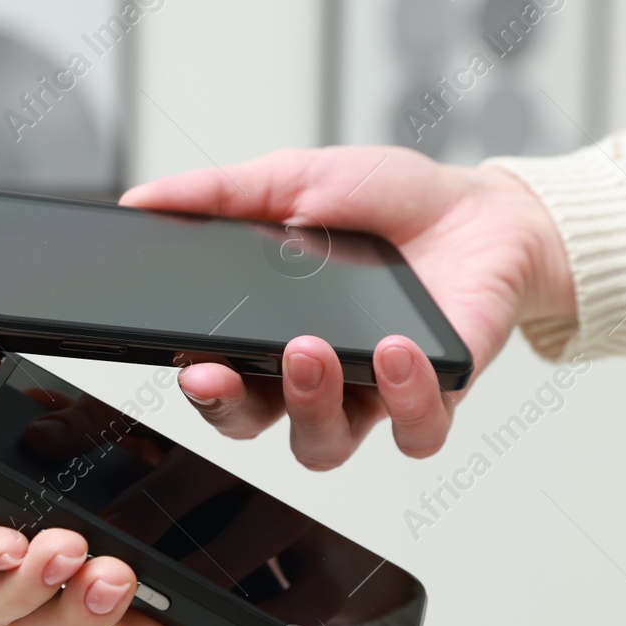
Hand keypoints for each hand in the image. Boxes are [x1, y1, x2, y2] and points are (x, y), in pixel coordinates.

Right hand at [120, 146, 574, 467]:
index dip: (200, 388)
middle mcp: (315, 378)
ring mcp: (373, 395)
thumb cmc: (390, 203)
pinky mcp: (435, 397)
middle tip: (227, 370)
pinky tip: (396, 351)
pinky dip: (404, 399)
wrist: (484, 208)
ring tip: (312, 348)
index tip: (190, 365)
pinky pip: (415, 433)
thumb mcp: (296, 180)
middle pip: (256, 427)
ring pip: (324, 445)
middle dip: (234, 408)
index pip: (219, 382)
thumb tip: (141, 199)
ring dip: (310, 405)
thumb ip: (220, 195)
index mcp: (268, 335)